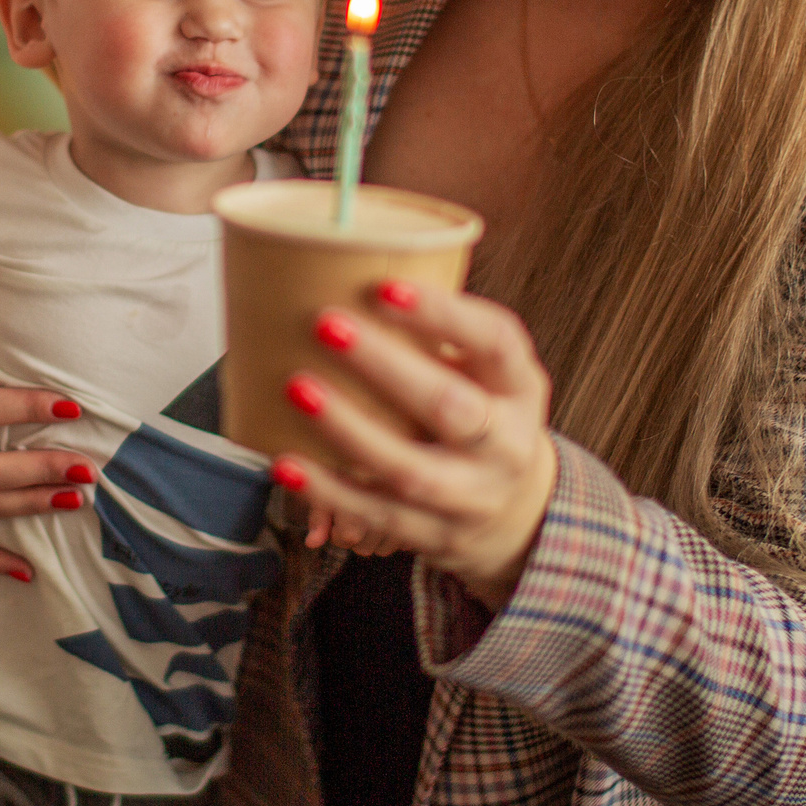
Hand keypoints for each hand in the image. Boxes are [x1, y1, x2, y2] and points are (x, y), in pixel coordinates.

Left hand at [272, 282, 558, 609]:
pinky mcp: (435, 535)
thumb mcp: (486, 374)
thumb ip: (438, 337)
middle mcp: (505, 444)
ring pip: (410, 469)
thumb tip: (342, 270)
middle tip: (325, 325)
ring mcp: (472, 496)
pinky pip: (377, 514)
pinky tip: (285, 463)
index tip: (384, 287)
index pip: (495, 342)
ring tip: (297, 388)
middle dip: (385, 367)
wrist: (517, 512)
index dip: (443, 314)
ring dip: (348, 431)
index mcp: (519, 387)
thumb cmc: (482, 414)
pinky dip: (328, 491)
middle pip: (450, 408)